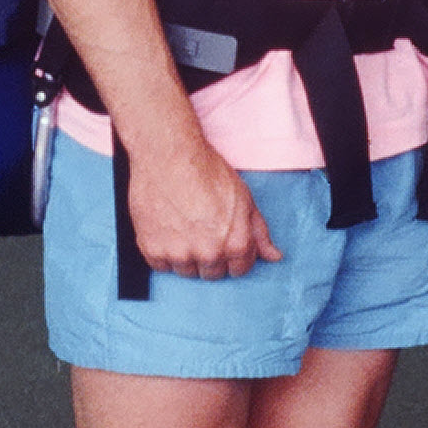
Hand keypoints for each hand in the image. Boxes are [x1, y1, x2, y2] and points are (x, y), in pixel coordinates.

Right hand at [127, 135, 281, 279]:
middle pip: (212, 273)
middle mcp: (209, 254)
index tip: (223, 238)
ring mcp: (179, 254)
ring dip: (186, 256)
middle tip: (201, 229)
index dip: (233, 254)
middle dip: (210, 256)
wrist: (169, 154)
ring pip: (186, 271)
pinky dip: (162, 251)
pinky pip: (161, 265)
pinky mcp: (152, 249)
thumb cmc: (207, 171)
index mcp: (236, 244)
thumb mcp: (244, 199)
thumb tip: (275, 257)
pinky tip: (166, 227)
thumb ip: (259, 233)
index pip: (239, 269)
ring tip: (183, 226)